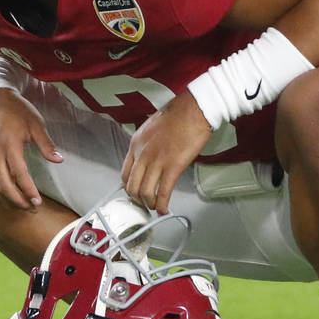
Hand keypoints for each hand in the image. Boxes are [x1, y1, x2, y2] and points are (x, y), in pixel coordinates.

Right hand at [0, 89, 61, 209]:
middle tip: (32, 208)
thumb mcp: (35, 123)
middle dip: (18, 202)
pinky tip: (5, 198)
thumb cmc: (15, 109)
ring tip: (21, 206)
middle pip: (3, 186)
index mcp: (9, 144)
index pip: (19, 174)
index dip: (29, 191)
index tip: (38, 202)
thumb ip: (46, 143)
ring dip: (6, 201)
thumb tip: (59, 160)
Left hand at [121, 90, 211, 214]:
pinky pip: (163, 191)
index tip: (135, 193)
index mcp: (136, 143)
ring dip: (149, 203)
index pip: (125, 173)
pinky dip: (162, 204)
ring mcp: (157, 161)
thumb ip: (147, 145)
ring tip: (155, 206)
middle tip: (145, 204)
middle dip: (138, 200)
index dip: (129, 188)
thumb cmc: (178, 114)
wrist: (194, 109)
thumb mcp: (152, 128)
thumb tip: (150, 159)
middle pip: (132, 186)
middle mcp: (142, 154)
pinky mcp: (173, 166)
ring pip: (145, 192)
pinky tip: (165, 209)